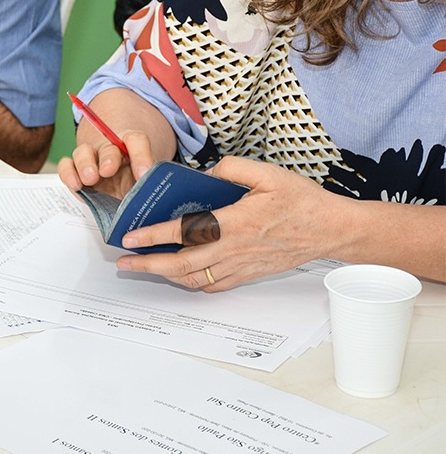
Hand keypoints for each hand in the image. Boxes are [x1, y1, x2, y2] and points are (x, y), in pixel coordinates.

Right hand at [57, 87, 176, 197]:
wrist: (122, 195)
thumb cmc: (135, 187)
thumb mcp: (149, 186)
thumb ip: (151, 186)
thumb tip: (150, 196)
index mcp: (133, 150)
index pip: (137, 141)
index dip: (140, 155)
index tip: (143, 174)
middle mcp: (110, 152)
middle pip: (108, 146)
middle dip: (108, 158)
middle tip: (107, 171)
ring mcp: (92, 161)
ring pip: (83, 152)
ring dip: (85, 164)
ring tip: (90, 179)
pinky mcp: (76, 173)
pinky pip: (66, 166)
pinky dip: (68, 173)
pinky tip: (75, 184)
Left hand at [115, 156, 342, 290]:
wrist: (331, 229)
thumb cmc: (302, 201)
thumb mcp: (268, 174)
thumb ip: (233, 168)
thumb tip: (206, 173)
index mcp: (235, 222)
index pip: (185, 231)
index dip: (155, 235)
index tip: (131, 237)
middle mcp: (233, 249)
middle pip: (181, 264)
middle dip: (148, 264)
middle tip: (124, 262)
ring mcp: (240, 265)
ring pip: (194, 279)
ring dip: (165, 276)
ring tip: (144, 268)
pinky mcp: (247, 274)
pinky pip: (213, 285)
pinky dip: (190, 283)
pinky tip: (179, 276)